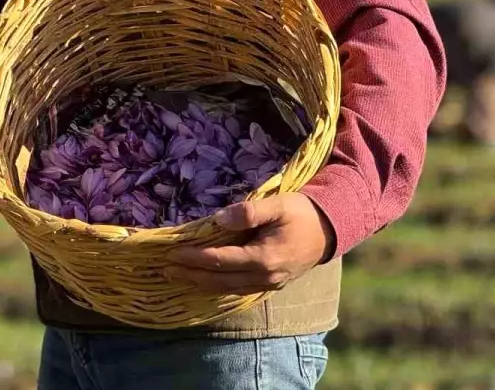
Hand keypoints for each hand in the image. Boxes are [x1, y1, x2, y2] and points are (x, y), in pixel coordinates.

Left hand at [164, 193, 333, 293]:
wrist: (329, 230)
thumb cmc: (300, 213)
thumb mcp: (277, 205)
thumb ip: (249, 212)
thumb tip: (219, 219)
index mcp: (264, 259)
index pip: (221, 261)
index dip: (195, 258)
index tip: (172, 253)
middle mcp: (265, 277)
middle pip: (220, 280)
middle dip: (191, 274)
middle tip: (165, 269)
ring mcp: (269, 284)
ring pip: (228, 288)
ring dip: (201, 283)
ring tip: (177, 276)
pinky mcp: (271, 284)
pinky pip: (239, 289)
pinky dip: (218, 287)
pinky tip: (204, 282)